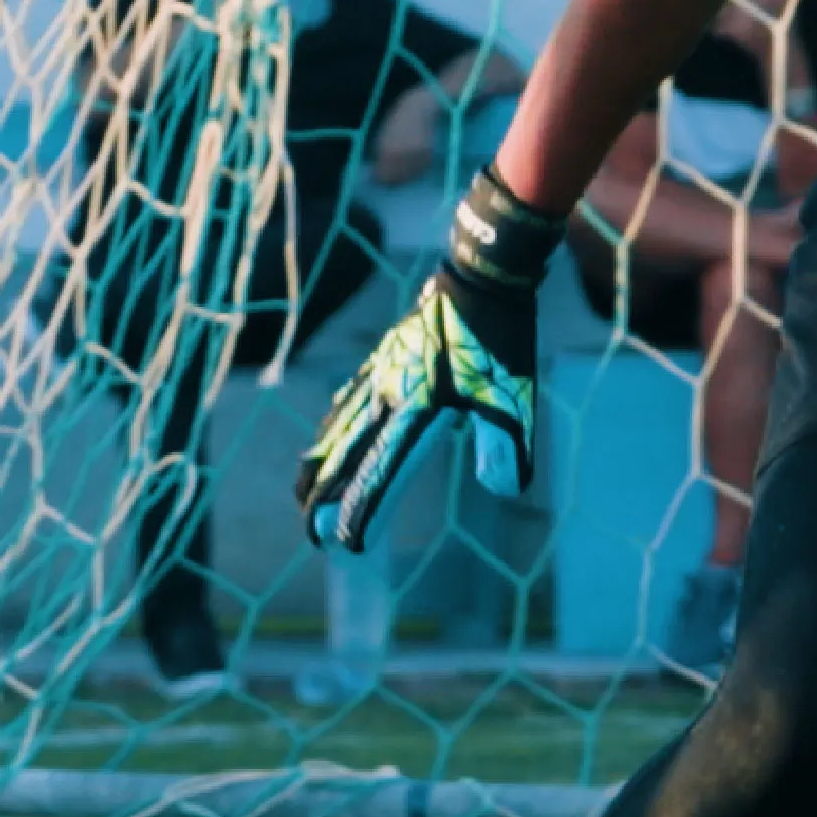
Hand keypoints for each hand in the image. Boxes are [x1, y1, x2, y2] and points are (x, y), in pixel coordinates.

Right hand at [295, 264, 542, 547]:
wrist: (481, 274)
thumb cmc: (498, 336)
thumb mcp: (513, 394)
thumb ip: (505, 444)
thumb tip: (505, 490)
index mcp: (414, 407)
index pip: (379, 471)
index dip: (361, 509)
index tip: (344, 543)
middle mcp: (387, 393)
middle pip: (344, 453)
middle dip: (324, 495)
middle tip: (310, 532)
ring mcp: (381, 372)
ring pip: (338, 426)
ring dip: (320, 464)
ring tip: (303, 493)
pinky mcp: (385, 356)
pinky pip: (348, 399)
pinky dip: (332, 425)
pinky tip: (327, 432)